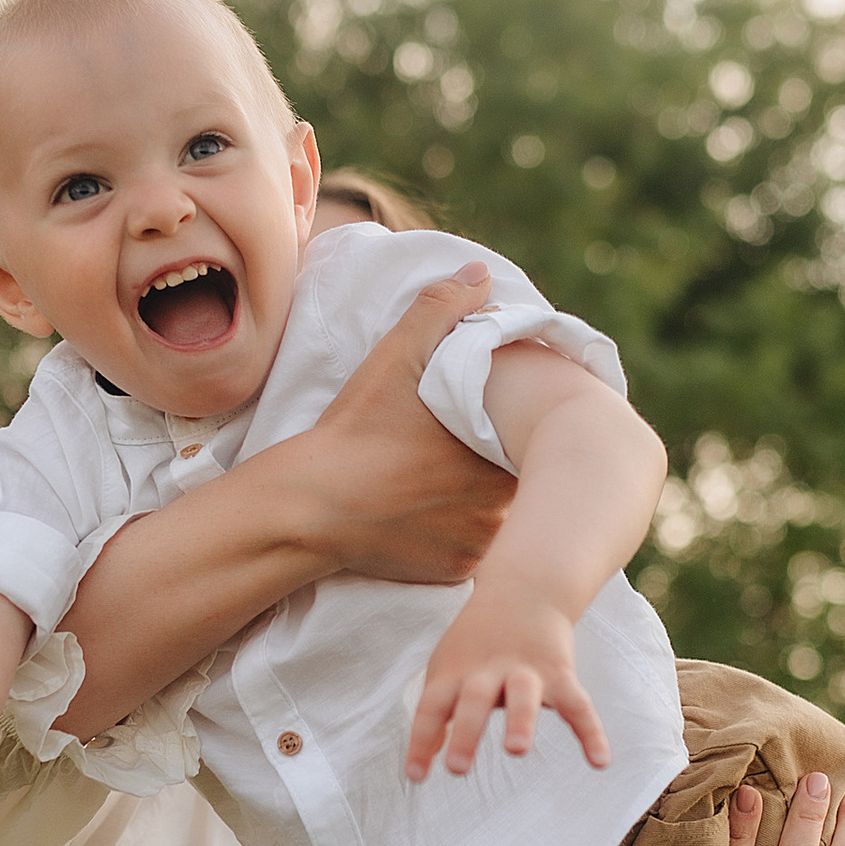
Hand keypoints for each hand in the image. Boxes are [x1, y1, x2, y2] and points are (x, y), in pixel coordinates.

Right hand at [294, 264, 514, 586]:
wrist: (310, 508)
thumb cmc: (357, 429)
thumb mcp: (397, 357)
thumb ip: (442, 309)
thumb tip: (480, 274)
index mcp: (502, 450)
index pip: (534, 437)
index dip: (518, 425)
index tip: (494, 418)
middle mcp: (504, 502)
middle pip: (524, 479)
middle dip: (504, 464)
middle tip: (464, 450)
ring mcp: (483, 542)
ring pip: (504, 517)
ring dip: (487, 502)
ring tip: (447, 483)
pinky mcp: (459, 571)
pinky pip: (477, 553)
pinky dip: (462, 536)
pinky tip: (431, 517)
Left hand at [406, 576, 611, 780]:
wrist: (525, 588)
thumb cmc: (477, 641)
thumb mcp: (447, 669)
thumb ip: (436, 715)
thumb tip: (421, 762)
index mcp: (455, 672)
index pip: (431, 708)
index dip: (420, 742)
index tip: (415, 776)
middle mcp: (488, 672)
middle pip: (473, 702)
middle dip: (465, 733)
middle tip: (457, 768)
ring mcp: (525, 671)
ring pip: (522, 698)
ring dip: (519, 722)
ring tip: (516, 749)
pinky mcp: (559, 673)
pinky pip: (577, 705)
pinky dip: (591, 732)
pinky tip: (600, 761)